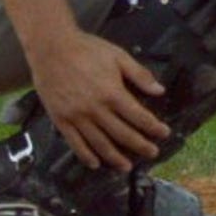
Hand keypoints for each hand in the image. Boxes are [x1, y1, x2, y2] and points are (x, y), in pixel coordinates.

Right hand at [24, 31, 170, 171]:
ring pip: (99, 143)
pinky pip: (74, 143)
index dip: (153, 127)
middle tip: (152, 153)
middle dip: (140, 145)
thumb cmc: (87, 50)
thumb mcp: (119, 57)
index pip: (139, 116)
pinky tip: (95, 164)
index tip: (164, 134)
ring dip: (115, 157)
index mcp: (112, 93)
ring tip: (127, 167)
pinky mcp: (60, 120)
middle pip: (122, 134)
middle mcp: (95, 109)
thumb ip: (140, 75)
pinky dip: (85, 155)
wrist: (52, 49)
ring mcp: (76, 117)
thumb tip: (160, 91)